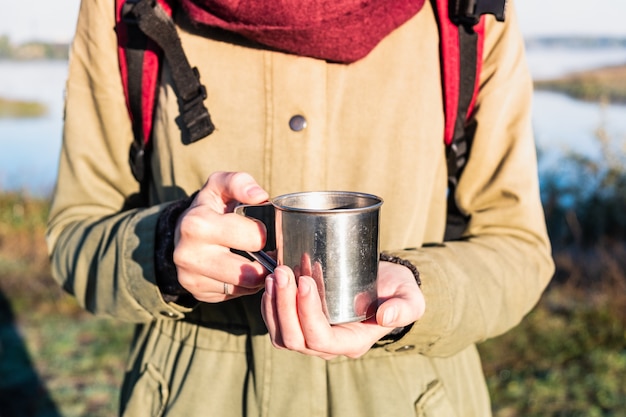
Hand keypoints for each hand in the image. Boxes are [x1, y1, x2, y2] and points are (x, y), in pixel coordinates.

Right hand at [173, 171, 269, 302]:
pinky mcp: (197, 293)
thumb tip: (259, 196)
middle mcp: (189, 254)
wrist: (181, 230)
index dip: (263, 234)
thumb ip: (240, 183)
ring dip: (257, 277)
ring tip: (258, 261)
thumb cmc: (210, 207)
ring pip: (243, 288)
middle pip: (248, 272)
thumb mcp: (220, 185)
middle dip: (264, 262)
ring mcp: (190, 278)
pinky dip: (243, 286)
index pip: (252, 238)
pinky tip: (241, 271)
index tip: (260, 230)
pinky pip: (233, 295)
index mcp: (197, 224)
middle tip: (268, 252)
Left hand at [261, 261, 424, 359]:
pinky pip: (276, 324)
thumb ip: (405, 307)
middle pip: (294, 338)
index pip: (321, 339)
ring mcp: (311, 337)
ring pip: (281, 334)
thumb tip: (386, 317)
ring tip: (274, 275)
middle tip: (283, 273)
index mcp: (352, 342)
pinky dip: (269, 304)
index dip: (307, 313)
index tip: (305, 280)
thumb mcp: (409, 297)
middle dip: (284, 305)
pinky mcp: (300, 324)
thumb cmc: (395, 291)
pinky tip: (270, 280)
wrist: (383, 285)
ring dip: (272, 305)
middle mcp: (328, 346)